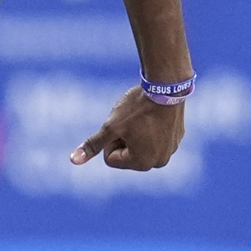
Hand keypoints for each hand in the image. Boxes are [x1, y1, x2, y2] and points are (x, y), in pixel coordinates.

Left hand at [70, 85, 187, 171]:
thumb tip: (73, 160)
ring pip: (140, 144)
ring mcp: (170, 150)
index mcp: (143, 164)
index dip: (111, 139)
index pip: (111, 158)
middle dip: (125, 138)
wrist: (166, 86)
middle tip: (134, 121)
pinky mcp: (177, 137)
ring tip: (145, 118)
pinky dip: (151, 128)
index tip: (122, 125)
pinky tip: (155, 115)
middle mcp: (159, 162)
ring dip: (137, 133)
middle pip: (126, 154)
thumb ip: (93, 145)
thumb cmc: (136, 108)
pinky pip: (155, 137)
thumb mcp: (111, 127)